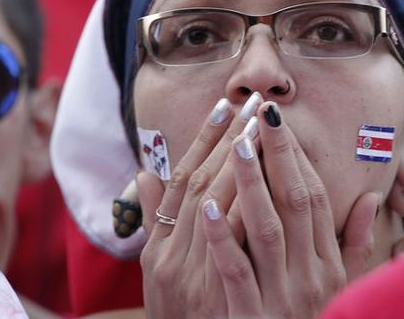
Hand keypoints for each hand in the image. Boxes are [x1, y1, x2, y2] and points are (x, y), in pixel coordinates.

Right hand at [138, 93, 261, 318]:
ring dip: (236, 165)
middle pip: (202, 184)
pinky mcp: (211, 299)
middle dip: (229, 140)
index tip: (225, 104)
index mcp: (163, 242)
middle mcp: (172, 254)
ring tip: (258, 128)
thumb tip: (145, 172)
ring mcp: (190, 276)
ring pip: (211, 209)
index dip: (204, 139)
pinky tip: (247, 186)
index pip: (186, 178)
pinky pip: (223, 252)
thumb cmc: (177, 309)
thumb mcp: (157, 266)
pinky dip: (231, 219)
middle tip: (252, 104)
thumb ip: (156, 219)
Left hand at [199, 102, 378, 317]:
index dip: (298, 160)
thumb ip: (354, 246)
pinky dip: (223, 237)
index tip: (280, 126)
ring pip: (267, 229)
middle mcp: (311, 276)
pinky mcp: (250, 317)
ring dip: (252, 184)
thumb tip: (370, 201)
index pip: (316, 201)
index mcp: (328, 264)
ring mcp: (282, 297)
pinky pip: (235, 271)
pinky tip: (208, 205)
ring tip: (238, 144)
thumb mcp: (341, 288)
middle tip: (263, 115)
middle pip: (296, 204)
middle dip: (279, 157)